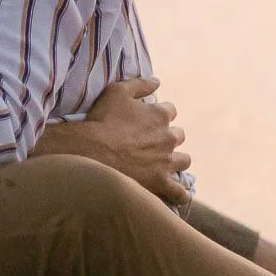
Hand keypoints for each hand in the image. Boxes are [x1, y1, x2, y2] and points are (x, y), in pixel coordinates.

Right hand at [81, 77, 191, 202]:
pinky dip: (180, 193)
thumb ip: (140, 84)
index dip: (160, 114)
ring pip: (183, 161)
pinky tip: (177, 193)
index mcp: (160, 115)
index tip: (148, 119)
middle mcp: (168, 138)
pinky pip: (179, 192)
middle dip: (168, 137)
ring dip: (176, 160)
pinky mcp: (161, 183)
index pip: (170, 111)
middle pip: (178, 136)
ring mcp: (166, 162)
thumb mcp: (117, 92)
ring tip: (162, 164)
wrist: (92, 151)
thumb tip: (157, 81)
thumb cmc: (103, 120)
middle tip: (151, 142)